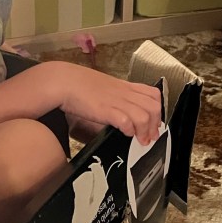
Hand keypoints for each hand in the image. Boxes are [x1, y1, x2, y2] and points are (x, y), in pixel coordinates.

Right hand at [47, 62, 161, 144]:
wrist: (63, 82)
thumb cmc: (79, 85)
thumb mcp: (104, 86)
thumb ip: (116, 95)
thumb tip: (121, 109)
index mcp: (124, 86)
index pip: (153, 95)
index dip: (158, 111)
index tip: (153, 123)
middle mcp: (124, 93)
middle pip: (153, 107)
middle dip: (155, 125)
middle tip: (150, 137)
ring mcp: (116, 102)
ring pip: (144, 116)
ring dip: (145, 131)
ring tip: (140, 140)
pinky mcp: (106, 111)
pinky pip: (126, 121)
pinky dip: (130, 130)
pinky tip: (125, 133)